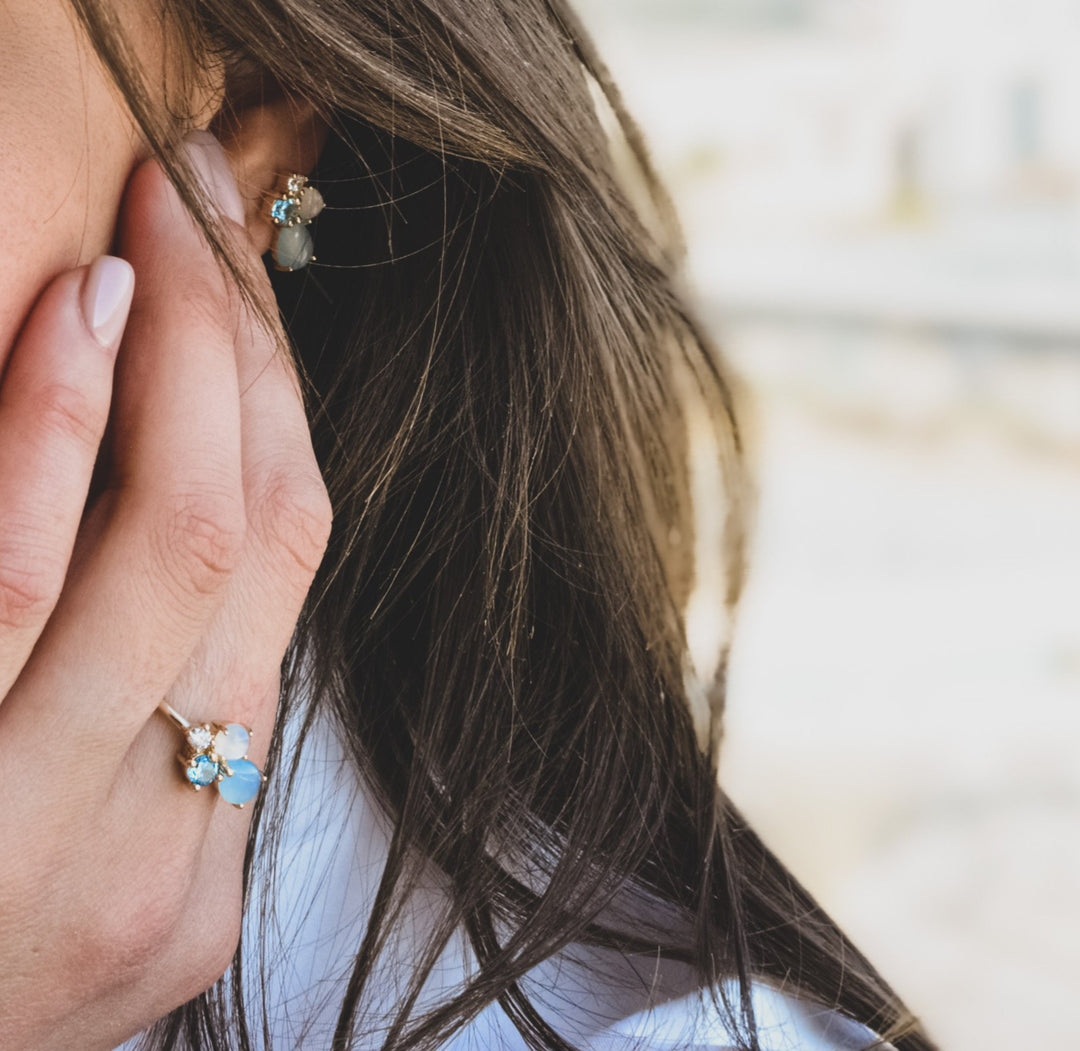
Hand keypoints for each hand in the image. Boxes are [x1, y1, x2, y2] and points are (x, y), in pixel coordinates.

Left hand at [0, 133, 331, 1050]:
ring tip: (153, 228)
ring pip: (171, 555)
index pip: (289, 579)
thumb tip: (177, 524)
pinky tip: (74, 312)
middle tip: (206, 199)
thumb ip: (135, 753)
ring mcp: (62, 844)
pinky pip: (20, 585)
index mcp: (208, 867)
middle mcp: (166, 850)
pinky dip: (57, 429)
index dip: (283, 406)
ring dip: (177, 363)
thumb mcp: (69, 895)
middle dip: (245, 352)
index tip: (247, 272)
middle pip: (255, 549)